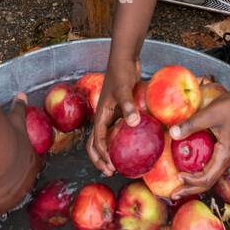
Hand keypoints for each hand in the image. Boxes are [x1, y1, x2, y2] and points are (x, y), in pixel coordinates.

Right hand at [0, 97, 40, 216]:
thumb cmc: (10, 136)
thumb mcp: (17, 120)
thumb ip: (19, 108)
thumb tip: (21, 95)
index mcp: (32, 163)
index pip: (31, 167)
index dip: (22, 166)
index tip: (13, 164)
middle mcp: (25, 182)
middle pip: (20, 186)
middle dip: (12, 185)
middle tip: (1, 182)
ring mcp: (12, 196)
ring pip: (7, 200)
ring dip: (0, 198)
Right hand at [87, 56, 140, 174]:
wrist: (125, 57)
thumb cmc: (121, 71)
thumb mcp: (124, 89)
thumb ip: (128, 105)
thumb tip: (134, 123)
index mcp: (100, 114)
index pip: (97, 141)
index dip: (102, 156)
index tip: (112, 167)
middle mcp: (104, 117)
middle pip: (95, 143)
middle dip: (100, 159)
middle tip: (111, 172)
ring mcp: (112, 114)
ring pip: (105, 138)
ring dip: (108, 152)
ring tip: (119, 164)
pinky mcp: (121, 110)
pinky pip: (118, 129)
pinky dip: (121, 140)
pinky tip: (133, 144)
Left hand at [168, 89, 229, 201]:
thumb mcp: (209, 115)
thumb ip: (191, 124)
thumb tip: (172, 133)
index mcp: (224, 155)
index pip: (207, 178)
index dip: (191, 182)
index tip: (177, 178)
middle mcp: (226, 159)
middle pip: (208, 182)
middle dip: (191, 189)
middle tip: (174, 194)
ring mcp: (226, 155)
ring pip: (211, 175)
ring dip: (195, 182)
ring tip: (181, 185)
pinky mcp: (224, 149)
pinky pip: (212, 167)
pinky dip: (200, 172)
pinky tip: (191, 168)